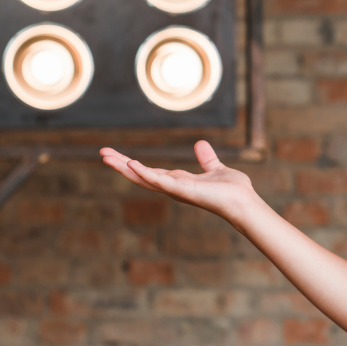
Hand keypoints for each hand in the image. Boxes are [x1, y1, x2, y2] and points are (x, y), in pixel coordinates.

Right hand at [100, 140, 258, 223]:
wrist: (244, 202)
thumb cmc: (233, 190)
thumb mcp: (216, 168)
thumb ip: (207, 158)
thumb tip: (200, 143)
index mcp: (179, 181)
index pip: (150, 171)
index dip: (133, 163)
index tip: (117, 154)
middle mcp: (173, 187)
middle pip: (141, 175)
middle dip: (121, 165)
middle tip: (102, 153)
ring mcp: (176, 190)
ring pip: (145, 178)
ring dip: (125, 168)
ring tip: (107, 157)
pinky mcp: (184, 190)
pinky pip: (161, 181)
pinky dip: (145, 173)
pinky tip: (131, 164)